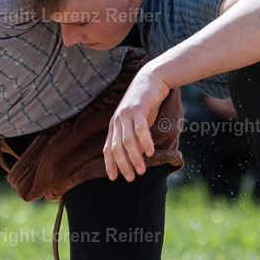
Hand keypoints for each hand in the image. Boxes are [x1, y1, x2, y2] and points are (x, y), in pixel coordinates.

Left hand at [104, 66, 171, 181]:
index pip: (108, 149)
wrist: (151, 80)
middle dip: (123, 165)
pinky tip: (151, 153)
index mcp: (114, 125)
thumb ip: (135, 138)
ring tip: (142, 170)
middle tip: (131, 178)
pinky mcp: (138, 109)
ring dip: (135, 158)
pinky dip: (145, 142)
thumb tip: (139, 156)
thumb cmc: (144, 104)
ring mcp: (126, 114)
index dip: (110, 164)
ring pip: (128, 141)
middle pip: (116, 148)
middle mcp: (117, 121)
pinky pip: (141, 129)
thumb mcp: (136, 123)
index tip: (114, 178)